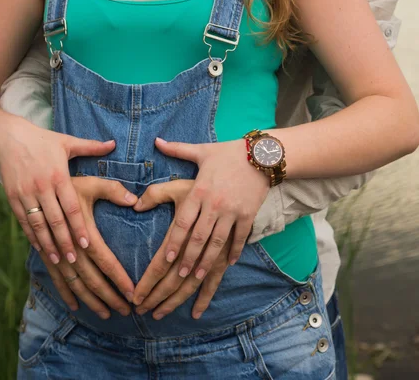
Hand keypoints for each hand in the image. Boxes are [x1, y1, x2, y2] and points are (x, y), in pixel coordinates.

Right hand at [0, 117, 115, 264]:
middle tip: (74, 259)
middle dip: (65, 241)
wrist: (8, 136)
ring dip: (48, 243)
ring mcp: (25, 193)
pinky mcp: (12, 197)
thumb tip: (114, 143)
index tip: (85, 244)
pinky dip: (31, 236)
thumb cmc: (43, 140)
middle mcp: (42, 186)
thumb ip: (91, 147)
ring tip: (58, 259)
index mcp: (59, 175)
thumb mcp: (67, 142)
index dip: (78, 226)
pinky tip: (40, 247)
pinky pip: (23, 220)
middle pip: (55, 219)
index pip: (70, 207)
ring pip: (38, 224)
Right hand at [37, 176, 137, 318]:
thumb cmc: (65, 181)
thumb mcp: (90, 183)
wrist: (29, 180)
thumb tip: (135, 201)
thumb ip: (113, 191)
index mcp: (81, 229)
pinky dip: (66, 294)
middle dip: (109, 296)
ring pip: (74, 282)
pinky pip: (55, 278)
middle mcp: (67, 245)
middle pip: (90, 277)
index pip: (104, 259)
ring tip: (106, 314)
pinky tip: (76, 307)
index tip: (132, 293)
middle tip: (126, 310)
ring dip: (90, 300)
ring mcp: (54, 252)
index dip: (118, 277)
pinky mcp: (44, 253)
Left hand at [154, 137, 268, 279]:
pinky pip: (239, 238)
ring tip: (198, 275)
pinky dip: (233, 251)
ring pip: (217, 242)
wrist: (261, 154)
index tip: (167, 258)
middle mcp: (214, 204)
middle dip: (187, 258)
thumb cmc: (228, 153)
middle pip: (198, 237)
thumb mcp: (201, 151)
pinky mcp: (248, 215)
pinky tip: (228, 263)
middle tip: (178, 276)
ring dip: (207, 260)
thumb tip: (157, 142)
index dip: (174, 242)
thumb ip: (177, 150)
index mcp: (199, 191)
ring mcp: (232, 211)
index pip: (183, 222)